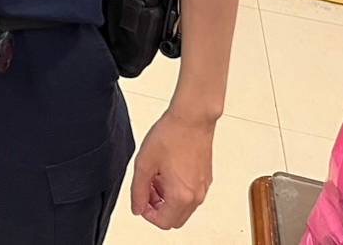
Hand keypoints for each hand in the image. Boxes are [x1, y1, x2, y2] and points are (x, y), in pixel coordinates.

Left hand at [130, 108, 215, 229]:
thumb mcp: (144, 163)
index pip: (163, 222)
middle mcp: (196, 196)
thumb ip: (138, 190)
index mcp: (181, 195)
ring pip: (183, 208)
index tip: (140, 199)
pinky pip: (190, 196)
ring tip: (155, 176)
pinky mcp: (205, 179)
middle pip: (175, 219)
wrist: (191, 119)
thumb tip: (137, 208)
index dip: (147, 213)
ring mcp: (203, 188)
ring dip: (167, 199)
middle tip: (147, 188)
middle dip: (157, 208)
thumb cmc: (170, 136)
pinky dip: (177, 191)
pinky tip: (166, 171)